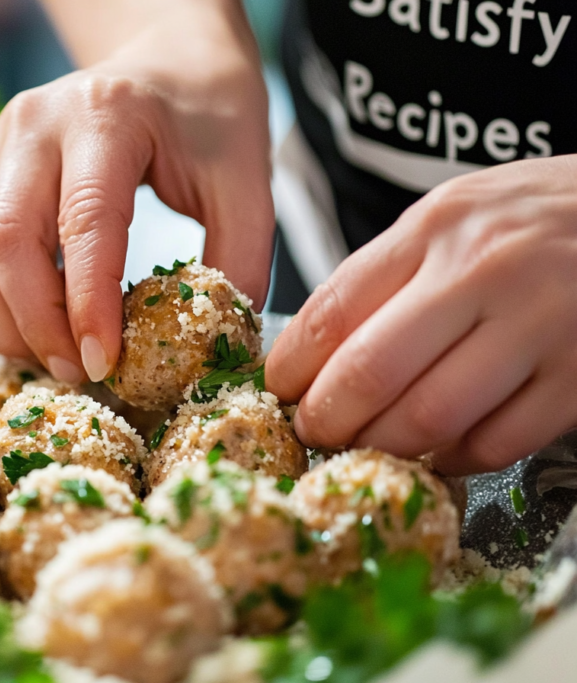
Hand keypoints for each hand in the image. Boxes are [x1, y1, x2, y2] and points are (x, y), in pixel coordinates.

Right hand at [0, 2, 273, 383]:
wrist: (166, 60)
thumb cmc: (206, 113)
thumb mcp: (246, 178)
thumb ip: (240, 259)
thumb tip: (214, 347)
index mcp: (105, 116)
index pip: (82, 222)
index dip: (87, 304)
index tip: (106, 364)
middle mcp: (32, 127)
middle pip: (2, 243)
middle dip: (36, 327)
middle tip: (82, 373)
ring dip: (1, 327)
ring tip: (57, 360)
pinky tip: (30, 332)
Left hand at [267, 156, 576, 475]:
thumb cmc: (537, 218)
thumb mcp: (453, 216)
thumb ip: (387, 273)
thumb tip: (312, 348)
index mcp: (435, 228)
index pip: (333, 308)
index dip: (291, 365)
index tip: (276, 391)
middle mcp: (483, 272)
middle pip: (371, 371)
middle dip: (325, 418)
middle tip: (312, 433)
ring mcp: (538, 325)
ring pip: (429, 415)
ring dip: (383, 447)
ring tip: (367, 448)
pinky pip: (497, 441)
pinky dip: (454, 458)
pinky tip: (439, 450)